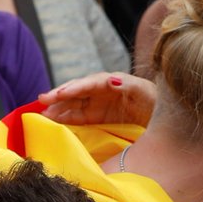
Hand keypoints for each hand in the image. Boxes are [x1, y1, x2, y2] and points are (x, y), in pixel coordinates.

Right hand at [40, 73, 156, 127]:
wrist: (161, 117)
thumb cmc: (155, 101)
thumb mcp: (144, 92)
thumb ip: (129, 85)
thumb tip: (111, 79)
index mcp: (111, 81)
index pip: (88, 84)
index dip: (74, 88)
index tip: (59, 94)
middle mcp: (100, 91)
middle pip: (76, 91)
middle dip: (58, 96)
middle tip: (41, 101)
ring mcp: (97, 104)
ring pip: (73, 104)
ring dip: (57, 108)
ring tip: (42, 114)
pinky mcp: (96, 117)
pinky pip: (77, 117)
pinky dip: (65, 119)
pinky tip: (52, 122)